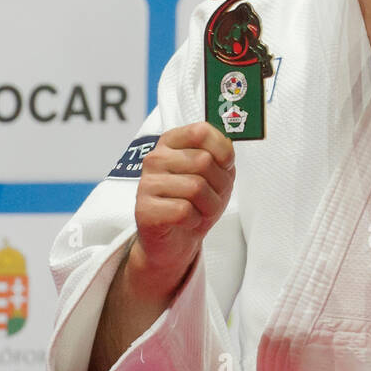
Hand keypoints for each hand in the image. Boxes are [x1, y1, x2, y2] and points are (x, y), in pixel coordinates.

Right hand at [130, 121, 235, 296]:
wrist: (177, 239)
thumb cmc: (197, 202)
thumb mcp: (217, 173)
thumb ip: (222, 155)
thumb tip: (226, 149)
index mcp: (172, 142)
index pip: (201, 131)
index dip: (222, 150)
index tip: (225, 165)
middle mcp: (155, 158)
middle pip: (203, 161)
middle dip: (218, 185)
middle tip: (210, 197)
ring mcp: (146, 183)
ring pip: (196, 187)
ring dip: (208, 206)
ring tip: (199, 210)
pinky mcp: (144, 209)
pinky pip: (183, 210)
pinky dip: (193, 220)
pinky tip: (185, 220)